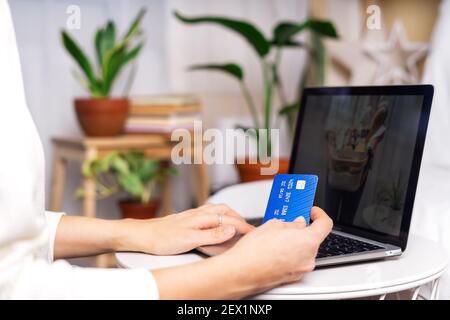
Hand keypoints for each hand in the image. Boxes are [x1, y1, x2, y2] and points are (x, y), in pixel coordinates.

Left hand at [115, 204, 253, 254]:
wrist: (142, 235)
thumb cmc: (161, 238)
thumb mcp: (190, 240)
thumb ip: (213, 234)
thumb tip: (232, 229)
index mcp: (202, 217)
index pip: (230, 219)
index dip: (244, 226)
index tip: (253, 232)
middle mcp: (198, 213)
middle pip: (225, 210)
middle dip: (239, 217)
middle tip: (248, 228)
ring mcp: (192, 215)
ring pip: (217, 210)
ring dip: (229, 215)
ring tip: (236, 223)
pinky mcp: (187, 219)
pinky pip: (208, 213)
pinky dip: (218, 216)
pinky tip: (214, 222)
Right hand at [221, 207, 332, 294]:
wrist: (240, 272)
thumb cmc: (254, 251)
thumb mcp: (273, 225)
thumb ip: (291, 223)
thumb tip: (297, 223)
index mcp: (308, 242)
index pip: (325, 224)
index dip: (319, 215)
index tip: (312, 212)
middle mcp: (308, 258)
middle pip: (313, 239)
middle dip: (302, 230)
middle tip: (288, 223)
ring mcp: (301, 270)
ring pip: (303, 251)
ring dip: (294, 242)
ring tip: (276, 238)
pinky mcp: (292, 277)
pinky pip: (296, 261)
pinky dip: (289, 254)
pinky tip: (273, 250)